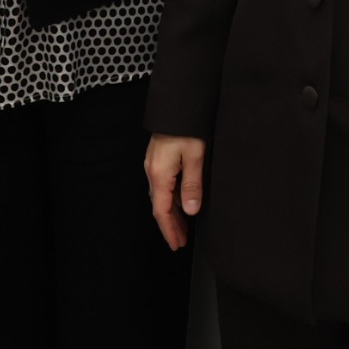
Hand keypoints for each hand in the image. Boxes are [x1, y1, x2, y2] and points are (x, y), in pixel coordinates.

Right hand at [145, 133, 206, 250]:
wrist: (178, 104)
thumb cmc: (187, 128)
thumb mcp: (195, 156)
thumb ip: (192, 185)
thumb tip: (191, 211)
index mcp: (159, 174)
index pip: (162, 211)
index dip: (169, 230)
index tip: (176, 245)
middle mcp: (152, 171)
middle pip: (159, 206)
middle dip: (170, 226)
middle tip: (180, 242)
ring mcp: (153, 164)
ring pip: (161, 196)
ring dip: (171, 213)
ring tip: (183, 227)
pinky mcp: (158, 158)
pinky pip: (163, 186)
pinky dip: (171, 199)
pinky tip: (180, 202)